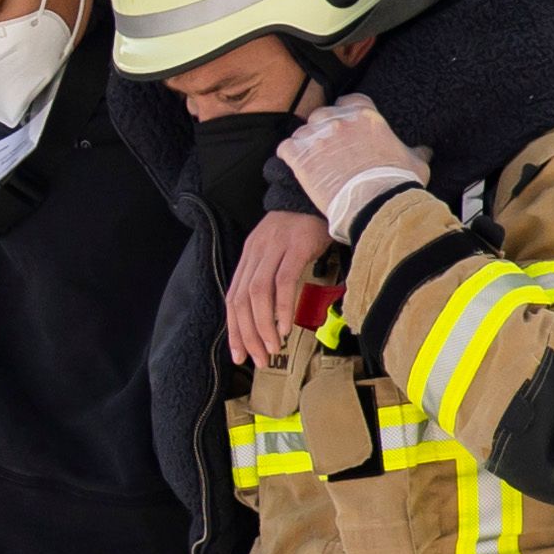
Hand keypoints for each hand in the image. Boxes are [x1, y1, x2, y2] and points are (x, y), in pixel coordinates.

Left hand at [225, 210, 331, 368]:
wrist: (320, 194)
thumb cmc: (303, 229)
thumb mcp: (278, 252)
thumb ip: (269, 277)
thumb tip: (268, 314)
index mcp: (249, 256)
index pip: (233, 298)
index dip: (234, 329)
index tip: (239, 355)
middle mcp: (256, 252)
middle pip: (241, 300)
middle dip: (247, 334)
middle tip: (258, 359)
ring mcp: (275, 248)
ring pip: (258, 293)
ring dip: (263, 326)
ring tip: (272, 348)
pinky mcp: (296, 246)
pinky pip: (283, 281)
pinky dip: (282, 307)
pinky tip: (286, 327)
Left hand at [277, 99, 429, 230]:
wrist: (376, 205)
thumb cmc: (397, 183)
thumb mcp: (415, 163)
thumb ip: (416, 152)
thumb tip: (425, 151)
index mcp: (366, 115)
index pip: (349, 100)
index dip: (346, 114)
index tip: (346, 128)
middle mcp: (339, 120)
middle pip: (323, 114)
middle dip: (324, 128)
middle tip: (329, 149)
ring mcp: (318, 137)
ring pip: (303, 131)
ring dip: (307, 144)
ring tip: (314, 162)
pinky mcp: (300, 157)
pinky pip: (286, 148)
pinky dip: (290, 156)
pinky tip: (297, 167)